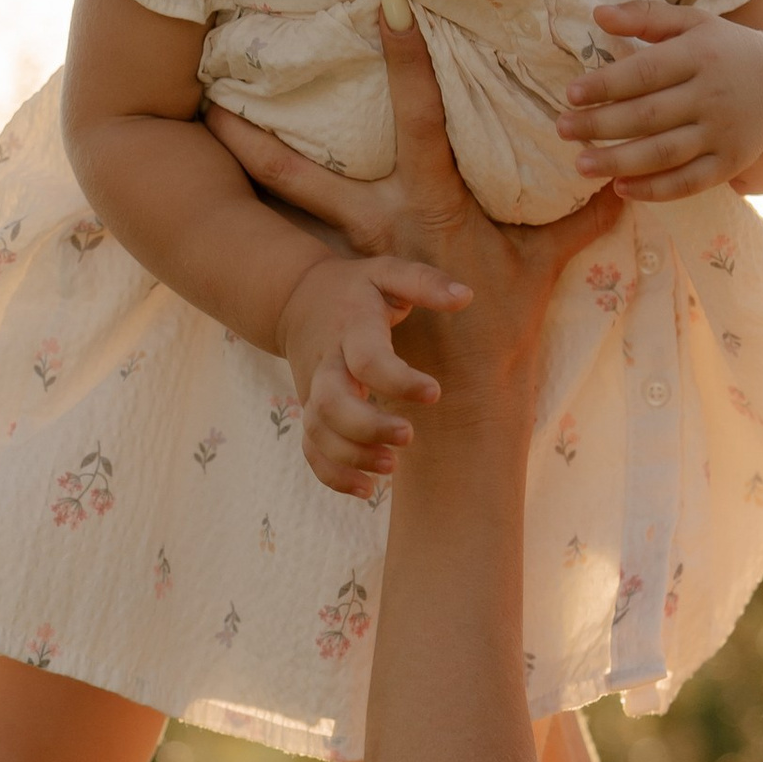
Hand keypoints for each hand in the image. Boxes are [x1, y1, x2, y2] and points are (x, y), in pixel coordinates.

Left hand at [208, 1, 616, 432]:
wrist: (459, 399)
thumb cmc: (501, 328)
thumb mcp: (542, 266)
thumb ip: (578, 221)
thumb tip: (623, 182)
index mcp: (431, 205)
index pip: (420, 118)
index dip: (407, 63)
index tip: (390, 9)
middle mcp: (380, 223)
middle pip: (303, 174)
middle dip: (257, 136)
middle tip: (210, 88)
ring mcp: (356, 251)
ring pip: (290, 196)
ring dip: (250, 158)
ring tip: (207, 119)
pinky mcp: (345, 275)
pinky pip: (305, 226)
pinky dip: (279, 199)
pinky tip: (250, 175)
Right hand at [275, 251, 471, 499]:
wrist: (296, 298)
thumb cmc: (357, 288)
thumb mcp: (388, 272)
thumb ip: (424, 281)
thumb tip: (466, 296)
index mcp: (350, 328)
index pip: (368, 358)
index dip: (398, 380)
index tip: (434, 393)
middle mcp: (327, 363)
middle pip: (332, 402)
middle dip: (366, 426)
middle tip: (407, 436)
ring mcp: (313, 390)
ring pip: (318, 431)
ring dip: (350, 456)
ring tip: (390, 467)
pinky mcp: (310, 411)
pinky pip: (311, 449)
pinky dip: (332, 475)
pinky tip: (366, 489)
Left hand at [566, 2, 762, 198]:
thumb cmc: (727, 49)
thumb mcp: (695, 22)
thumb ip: (647, 16)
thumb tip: (597, 14)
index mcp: (701, 54)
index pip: (646, 72)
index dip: (606, 85)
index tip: (571, 94)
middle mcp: (713, 94)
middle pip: (649, 115)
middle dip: (601, 124)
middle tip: (562, 129)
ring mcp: (724, 133)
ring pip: (665, 153)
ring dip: (619, 161)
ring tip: (581, 164)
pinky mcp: (731, 163)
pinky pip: (689, 182)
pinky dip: (655, 189)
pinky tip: (620, 187)